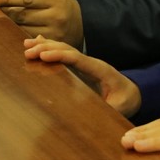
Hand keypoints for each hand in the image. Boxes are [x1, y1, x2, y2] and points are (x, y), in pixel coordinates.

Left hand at [0, 0, 83, 45]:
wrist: (87, 24)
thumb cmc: (64, 8)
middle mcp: (57, 16)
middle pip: (22, 15)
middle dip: (4, 12)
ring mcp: (55, 33)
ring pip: (22, 29)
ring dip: (9, 26)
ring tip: (0, 23)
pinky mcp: (52, 46)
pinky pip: (29, 40)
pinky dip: (18, 36)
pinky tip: (11, 34)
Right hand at [24, 38, 141, 115]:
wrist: (132, 92)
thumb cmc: (126, 99)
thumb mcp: (121, 107)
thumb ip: (110, 110)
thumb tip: (96, 117)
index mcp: (101, 70)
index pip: (78, 59)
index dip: (61, 56)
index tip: (44, 55)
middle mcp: (91, 62)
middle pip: (68, 50)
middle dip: (48, 48)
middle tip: (28, 50)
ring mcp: (86, 62)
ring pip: (64, 49)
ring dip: (45, 46)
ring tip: (26, 45)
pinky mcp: (81, 67)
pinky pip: (64, 54)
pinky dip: (50, 48)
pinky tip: (37, 42)